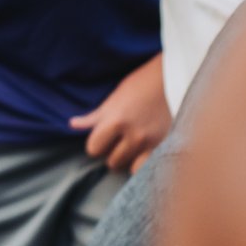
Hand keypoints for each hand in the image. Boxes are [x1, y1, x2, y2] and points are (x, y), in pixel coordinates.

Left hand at [73, 53, 172, 172]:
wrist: (173, 78)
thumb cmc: (140, 84)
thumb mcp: (114, 97)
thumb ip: (94, 116)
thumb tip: (73, 124)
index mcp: (116, 121)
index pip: (94, 149)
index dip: (96, 144)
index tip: (102, 138)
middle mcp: (133, 135)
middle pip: (112, 161)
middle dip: (113, 153)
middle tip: (120, 140)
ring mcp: (151, 142)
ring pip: (130, 167)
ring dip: (129, 159)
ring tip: (133, 147)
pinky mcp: (166, 145)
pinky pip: (149, 167)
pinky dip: (145, 163)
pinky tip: (145, 153)